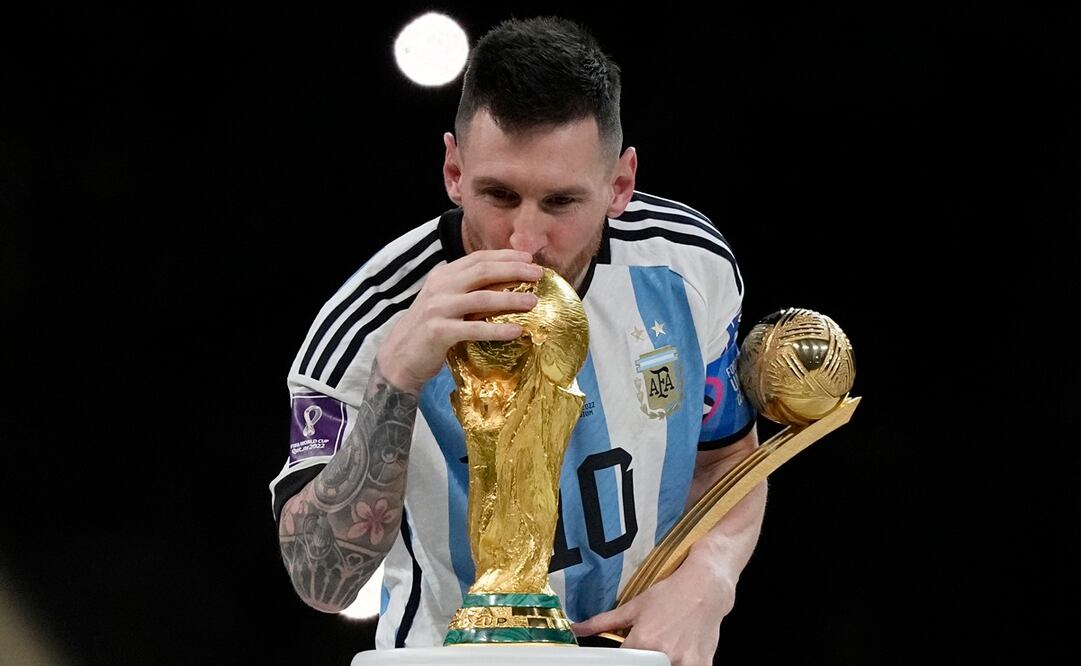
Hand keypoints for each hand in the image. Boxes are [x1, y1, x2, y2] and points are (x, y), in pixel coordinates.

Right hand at [376, 249, 542, 392]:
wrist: (398, 357)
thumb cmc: (429, 329)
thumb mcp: (444, 302)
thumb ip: (466, 289)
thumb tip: (505, 283)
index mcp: (443, 276)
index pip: (477, 258)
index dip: (505, 256)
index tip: (529, 259)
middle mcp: (440, 287)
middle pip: (483, 272)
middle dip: (514, 270)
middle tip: (539, 274)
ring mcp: (438, 308)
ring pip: (481, 298)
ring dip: (511, 299)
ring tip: (533, 302)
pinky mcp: (439, 332)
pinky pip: (474, 329)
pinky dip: (497, 330)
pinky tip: (517, 331)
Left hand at [571, 560, 734, 665]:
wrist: (705, 587)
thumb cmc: (670, 594)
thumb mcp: (634, 606)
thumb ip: (604, 622)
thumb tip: (578, 628)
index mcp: (643, 642)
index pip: (622, 664)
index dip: (621, 661)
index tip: (625, 657)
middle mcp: (664, 655)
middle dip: (642, 662)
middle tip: (647, 650)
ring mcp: (685, 662)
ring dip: (662, 663)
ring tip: (664, 648)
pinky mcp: (702, 665)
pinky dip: (681, 665)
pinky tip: (680, 652)